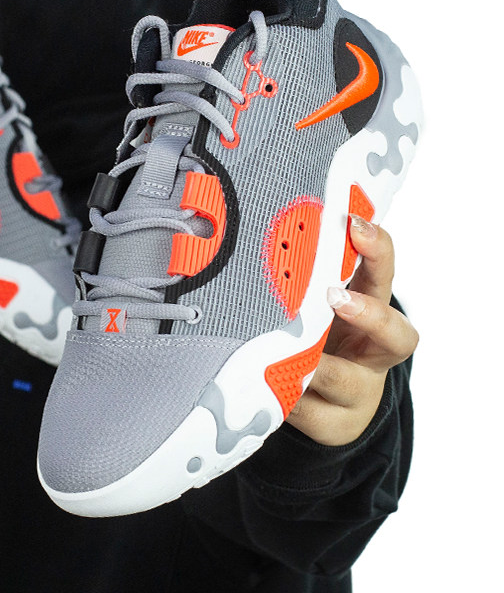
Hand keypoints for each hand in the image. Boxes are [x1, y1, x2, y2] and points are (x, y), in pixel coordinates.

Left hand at [285, 216, 418, 445]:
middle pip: (395, 335)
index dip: (377, 251)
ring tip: (278, 351)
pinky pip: (304, 409)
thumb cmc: (312, 334)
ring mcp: (356, 391)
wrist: (320, 400)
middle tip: (335, 296)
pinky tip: (253, 384)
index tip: (354, 227)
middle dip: (367, 313)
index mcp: (369, 309)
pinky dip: (280, 395)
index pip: (383, 274)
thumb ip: (299, 277)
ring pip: (343, 380)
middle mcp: (372, 351)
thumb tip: (265, 229)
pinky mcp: (329, 423)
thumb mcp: (311, 304)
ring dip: (313, 364)